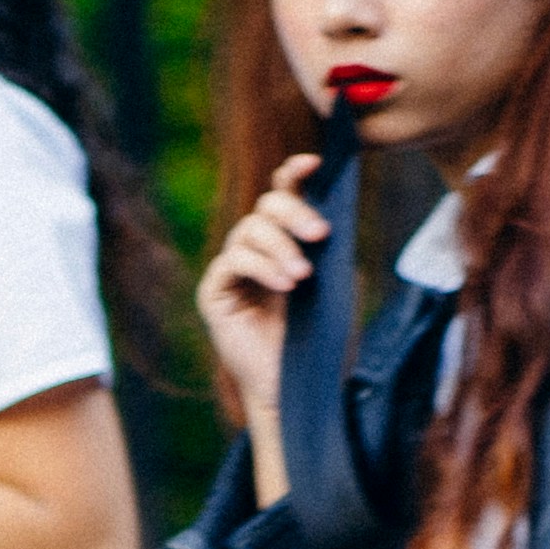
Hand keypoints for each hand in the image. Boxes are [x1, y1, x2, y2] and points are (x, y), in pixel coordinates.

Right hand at [194, 153, 328, 464]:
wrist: (299, 385)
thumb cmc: (320, 338)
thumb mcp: (334, 282)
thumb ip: (327, 244)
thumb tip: (330, 205)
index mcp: (285, 243)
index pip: (282, 195)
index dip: (294, 173)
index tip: (314, 163)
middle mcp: (255, 250)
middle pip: (265, 206)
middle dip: (294, 212)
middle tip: (320, 235)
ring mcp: (232, 270)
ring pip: (249, 231)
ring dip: (281, 249)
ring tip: (303, 277)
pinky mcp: (215, 292)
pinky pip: (234, 261)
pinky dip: (261, 268)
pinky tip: (285, 286)